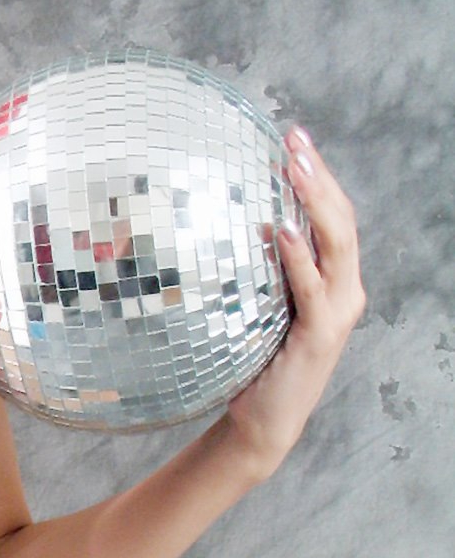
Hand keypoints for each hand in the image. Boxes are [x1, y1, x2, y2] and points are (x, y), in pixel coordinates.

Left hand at [223, 127, 364, 478]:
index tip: (292, 136)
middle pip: (341, 220)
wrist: (261, 421)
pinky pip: (311, 290)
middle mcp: (344, 291)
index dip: (318, 175)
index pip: (332, 216)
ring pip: (336, 246)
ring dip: (314, 203)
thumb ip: (249, 267)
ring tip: (293, 168)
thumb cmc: (251, 359)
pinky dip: (298, 258)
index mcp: (332, 279)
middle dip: (319, 176)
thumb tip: (213, 223)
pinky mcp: (319, 337)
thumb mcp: (251, 303)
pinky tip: (279, 231)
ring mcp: (336, 314)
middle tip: (295, 138)